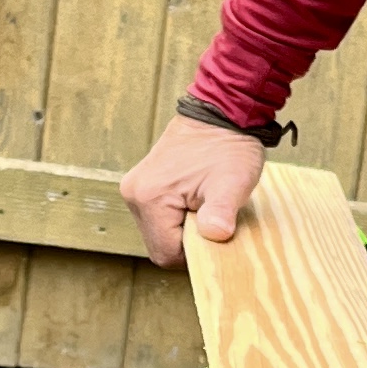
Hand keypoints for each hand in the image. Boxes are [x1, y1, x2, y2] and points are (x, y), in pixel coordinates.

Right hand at [120, 117, 265, 266]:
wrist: (222, 114)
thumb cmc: (228, 147)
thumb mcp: (232, 182)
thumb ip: (221, 212)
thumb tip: (215, 235)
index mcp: (149, 198)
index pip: (166, 254)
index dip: (194, 253)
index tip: (213, 233)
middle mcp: (134, 194)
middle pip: (159, 245)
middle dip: (187, 242)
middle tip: (210, 217)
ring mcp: (136, 188)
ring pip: (158, 232)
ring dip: (182, 230)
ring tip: (204, 206)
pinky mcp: (143, 184)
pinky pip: (158, 216)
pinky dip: (177, 218)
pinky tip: (195, 201)